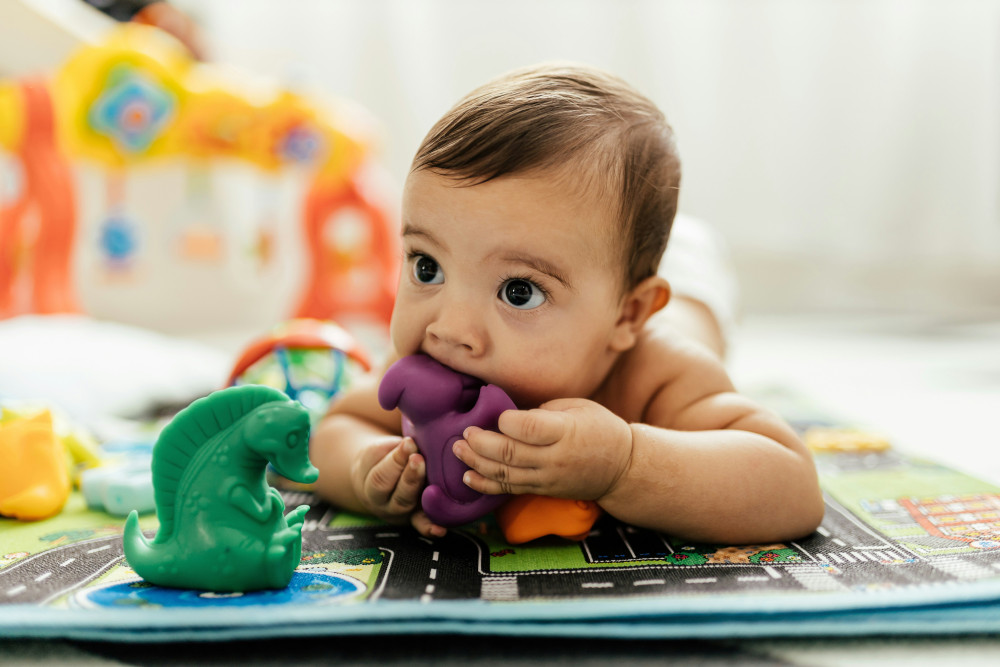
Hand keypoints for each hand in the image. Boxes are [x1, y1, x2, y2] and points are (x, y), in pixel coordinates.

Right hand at [350, 437, 446, 537]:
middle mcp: (384, 504)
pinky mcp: (415, 518)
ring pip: (409, 508)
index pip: (381, 475)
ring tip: (435, 485)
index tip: (409, 443)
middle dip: (410, 477)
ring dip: (422, 497)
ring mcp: (401, 514)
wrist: (376, 480)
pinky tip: (440, 530)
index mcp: (371, 484)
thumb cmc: (381, 459)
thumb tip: (414, 442)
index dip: (396, 460)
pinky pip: (421, 524)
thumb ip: (395, 448)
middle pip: (396, 494)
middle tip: (420, 459)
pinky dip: (430, 528)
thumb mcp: (381, 450)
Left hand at [453, 398, 632, 501]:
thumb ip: (544, 411)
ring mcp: (547, 478)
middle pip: (510, 453)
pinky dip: (485, 485)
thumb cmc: (600, 428)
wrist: (622, 468)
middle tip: (464, 432)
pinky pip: (509, 489)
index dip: (507, 421)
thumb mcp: (579, 407)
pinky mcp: (542, 490)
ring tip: (458, 450)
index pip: (529, 428)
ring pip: (504, 474)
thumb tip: (510, 415)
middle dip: (481, 443)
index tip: (497, 414)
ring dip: (476, 463)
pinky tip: (468, 476)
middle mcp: (555, 458)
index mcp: (566, 431)